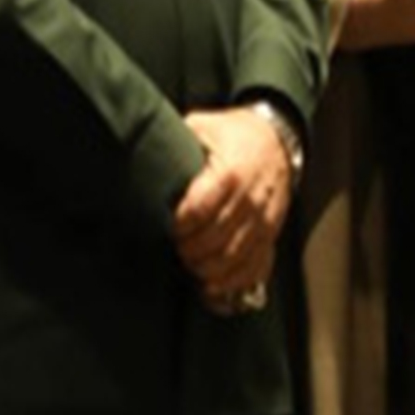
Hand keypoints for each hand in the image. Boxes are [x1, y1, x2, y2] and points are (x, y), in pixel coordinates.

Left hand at [172, 106, 295, 310]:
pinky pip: (255, 267)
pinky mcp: (271, 235)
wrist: (277, 141)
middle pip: (214, 240)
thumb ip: (174, 142)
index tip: (166, 227)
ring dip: (206, 269)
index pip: (198, 211)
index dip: (178, 226)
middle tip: (173, 249)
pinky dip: (233, 282)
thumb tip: (137, 151)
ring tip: (188, 265)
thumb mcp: (201, 127)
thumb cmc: (233, 135)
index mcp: (230, 173)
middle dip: (188, 251)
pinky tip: (212, 287)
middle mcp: (250, 200)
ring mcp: (264, 221)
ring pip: (233, 259)